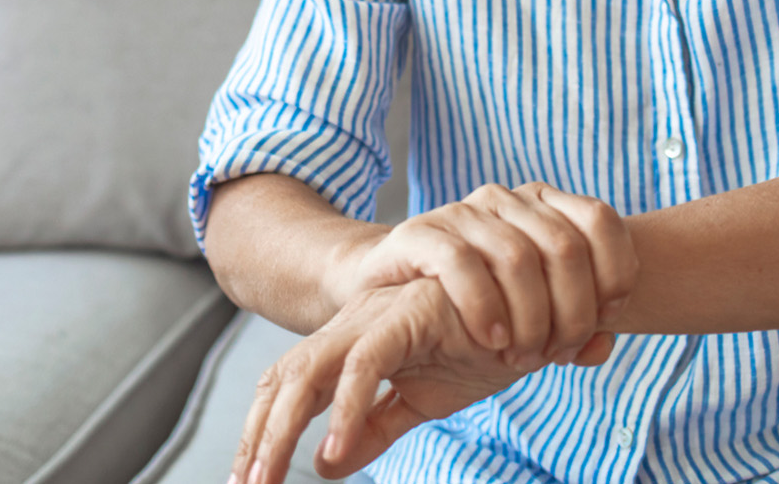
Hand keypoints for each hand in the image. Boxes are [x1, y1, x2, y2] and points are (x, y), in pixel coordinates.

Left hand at [232, 278, 614, 483]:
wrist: (532, 312)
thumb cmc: (475, 349)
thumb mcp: (416, 402)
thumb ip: (371, 429)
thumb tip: (324, 463)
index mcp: (348, 347)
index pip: (286, 390)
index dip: (261, 433)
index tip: (247, 481)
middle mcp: (351, 330)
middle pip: (283, 380)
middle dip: (257, 436)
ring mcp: (374, 320)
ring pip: (308, 372)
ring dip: (282, 427)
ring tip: (269, 477)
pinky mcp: (407, 316)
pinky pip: (366, 363)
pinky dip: (347, 407)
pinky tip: (335, 447)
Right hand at [324, 182, 636, 372]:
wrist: (386, 297)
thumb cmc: (471, 308)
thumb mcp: (533, 319)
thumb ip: (573, 331)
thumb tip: (605, 345)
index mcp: (541, 205)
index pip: (600, 220)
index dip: (615, 273)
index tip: (606, 319)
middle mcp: (505, 200)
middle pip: (566, 247)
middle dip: (572, 312)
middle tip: (557, 354)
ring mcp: (461, 213)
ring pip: (518, 257)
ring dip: (530, 319)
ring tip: (522, 357)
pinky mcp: (418, 234)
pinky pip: (460, 263)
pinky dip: (484, 307)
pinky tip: (490, 338)